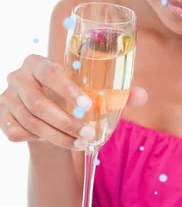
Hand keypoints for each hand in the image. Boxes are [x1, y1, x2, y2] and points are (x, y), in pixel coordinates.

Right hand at [0, 54, 147, 149]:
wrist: (45, 112)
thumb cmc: (71, 95)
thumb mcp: (89, 90)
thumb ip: (115, 92)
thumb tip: (142, 96)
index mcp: (37, 62)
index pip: (50, 72)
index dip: (67, 89)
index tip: (88, 105)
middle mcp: (18, 77)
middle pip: (38, 102)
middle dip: (66, 122)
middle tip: (89, 135)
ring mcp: (6, 98)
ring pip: (31, 122)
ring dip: (58, 137)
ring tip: (82, 144)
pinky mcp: (2, 117)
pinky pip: (18, 133)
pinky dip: (40, 141)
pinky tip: (58, 142)